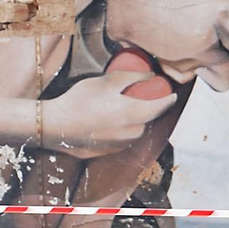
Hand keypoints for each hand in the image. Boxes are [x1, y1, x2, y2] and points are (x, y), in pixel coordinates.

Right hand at [41, 72, 177, 158]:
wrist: (56, 125)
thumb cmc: (80, 100)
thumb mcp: (107, 81)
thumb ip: (132, 77)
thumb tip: (150, 76)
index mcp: (133, 114)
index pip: (159, 107)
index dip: (168, 100)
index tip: (172, 95)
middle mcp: (130, 133)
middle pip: (147, 120)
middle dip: (149, 110)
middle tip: (144, 98)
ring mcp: (119, 145)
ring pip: (135, 131)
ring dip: (135, 121)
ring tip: (124, 109)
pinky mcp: (108, 151)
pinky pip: (122, 140)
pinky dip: (121, 131)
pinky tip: (108, 122)